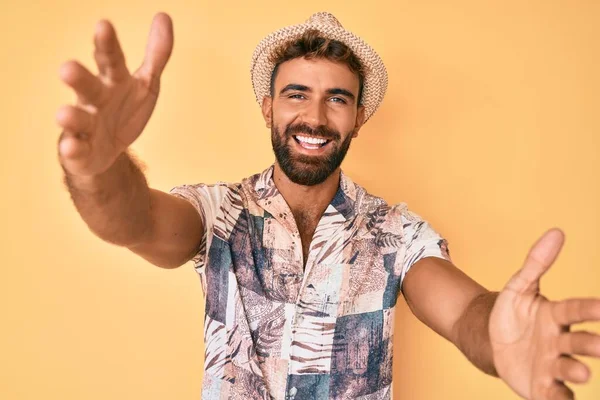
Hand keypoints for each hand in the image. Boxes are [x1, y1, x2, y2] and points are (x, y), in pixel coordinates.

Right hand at [56, 13, 173, 176]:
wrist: (110, 150)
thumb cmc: (124, 109)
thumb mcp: (146, 83)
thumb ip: (156, 55)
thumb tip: (164, 16)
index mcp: (112, 81)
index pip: (110, 59)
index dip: (106, 44)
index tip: (103, 26)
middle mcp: (94, 99)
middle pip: (86, 86)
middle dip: (77, 77)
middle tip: (67, 68)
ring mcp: (85, 125)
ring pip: (76, 119)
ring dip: (70, 117)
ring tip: (64, 114)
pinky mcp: (80, 150)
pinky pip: (76, 150)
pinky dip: (73, 149)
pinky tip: (73, 146)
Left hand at [490, 229, 599, 398]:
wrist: (491, 341)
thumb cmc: (511, 313)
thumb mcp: (518, 286)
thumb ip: (536, 262)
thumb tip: (557, 231)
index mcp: (555, 316)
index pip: (574, 310)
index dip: (587, 309)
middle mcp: (559, 341)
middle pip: (577, 342)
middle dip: (590, 344)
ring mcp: (552, 365)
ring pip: (568, 368)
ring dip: (576, 371)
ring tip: (581, 372)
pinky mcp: (542, 386)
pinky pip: (554, 394)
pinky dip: (559, 398)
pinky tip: (559, 397)